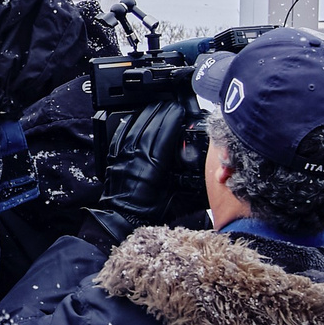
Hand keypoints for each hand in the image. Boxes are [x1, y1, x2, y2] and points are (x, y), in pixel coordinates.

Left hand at [88, 101, 197, 244]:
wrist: (125, 221)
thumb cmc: (151, 214)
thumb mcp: (180, 201)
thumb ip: (194, 185)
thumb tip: (209, 171)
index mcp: (152, 170)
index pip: (164, 136)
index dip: (172, 120)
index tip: (180, 110)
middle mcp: (136, 161)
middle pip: (149, 128)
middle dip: (161, 112)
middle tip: (172, 103)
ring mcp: (123, 159)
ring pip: (134, 128)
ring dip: (146, 114)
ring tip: (157, 104)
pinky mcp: (114, 159)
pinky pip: (120, 136)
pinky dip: (128, 123)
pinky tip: (134, 116)